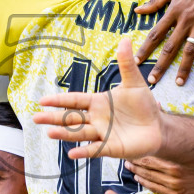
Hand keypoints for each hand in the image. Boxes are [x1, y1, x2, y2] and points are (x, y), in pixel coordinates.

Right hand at [36, 36, 164, 159]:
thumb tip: (125, 39)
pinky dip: (84, 151)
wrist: (158, 127)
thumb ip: (126, 64)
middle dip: (54, 118)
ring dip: (65, 134)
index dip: (58, 101)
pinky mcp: (111, 147)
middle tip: (35, 118)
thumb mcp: (134, 83)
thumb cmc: (144, 106)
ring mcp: (102, 134)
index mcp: (97, 102)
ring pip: (80, 133)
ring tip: (49, 133)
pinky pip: (95, 149)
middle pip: (71, 118)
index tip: (42, 101)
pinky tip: (72, 154)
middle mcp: (96, 119)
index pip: (74, 101)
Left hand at [133, 0, 193, 83]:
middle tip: (153, 80)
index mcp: (174, 9)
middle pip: (170, 46)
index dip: (145, 48)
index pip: (156, 33)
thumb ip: (156, 0)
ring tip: (180, 82)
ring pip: (191, 50)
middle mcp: (186, 19)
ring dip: (185, 68)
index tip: (137, 61)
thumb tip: (138, 10)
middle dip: (161, 65)